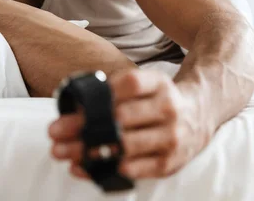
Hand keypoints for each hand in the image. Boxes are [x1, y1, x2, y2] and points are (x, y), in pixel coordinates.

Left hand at [48, 69, 213, 178]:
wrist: (200, 114)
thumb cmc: (159, 99)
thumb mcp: (146, 84)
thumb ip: (118, 89)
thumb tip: (74, 101)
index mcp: (159, 84)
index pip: (130, 84)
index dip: (101, 93)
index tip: (75, 105)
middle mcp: (168, 108)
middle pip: (121, 117)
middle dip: (83, 126)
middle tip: (54, 131)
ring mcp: (171, 136)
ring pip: (125, 145)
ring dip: (88, 150)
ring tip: (62, 151)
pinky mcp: (170, 161)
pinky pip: (135, 169)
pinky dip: (107, 169)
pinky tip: (84, 167)